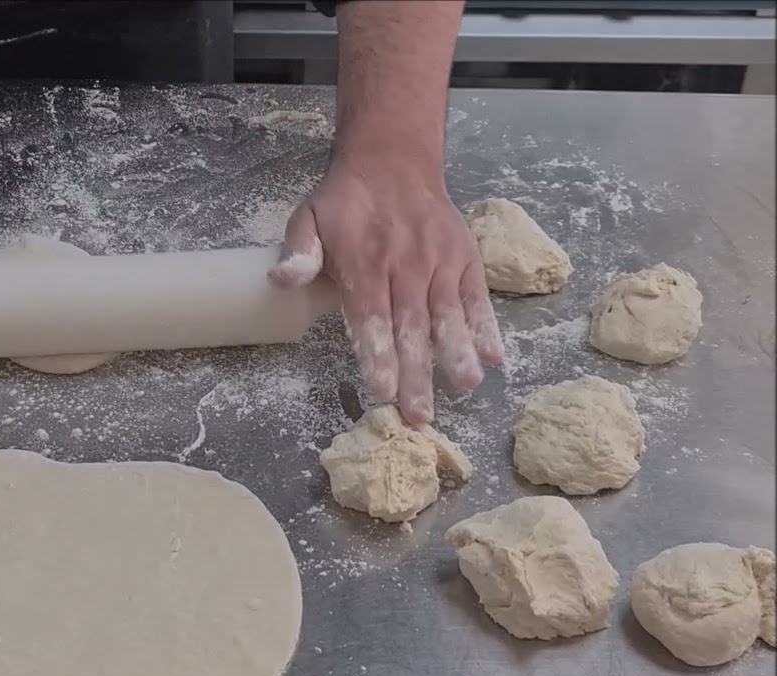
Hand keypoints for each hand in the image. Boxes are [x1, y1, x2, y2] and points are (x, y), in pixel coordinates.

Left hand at [271, 152, 502, 425]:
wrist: (394, 160)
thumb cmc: (346, 201)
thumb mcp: (309, 217)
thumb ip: (298, 250)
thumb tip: (282, 279)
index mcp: (366, 263)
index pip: (372, 317)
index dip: (378, 354)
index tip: (383, 389)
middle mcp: (407, 266)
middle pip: (412, 328)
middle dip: (417, 374)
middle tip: (420, 415)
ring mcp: (440, 262)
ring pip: (448, 316)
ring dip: (458, 354)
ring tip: (466, 388)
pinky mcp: (465, 258)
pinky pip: (477, 296)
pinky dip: (487, 326)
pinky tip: (494, 357)